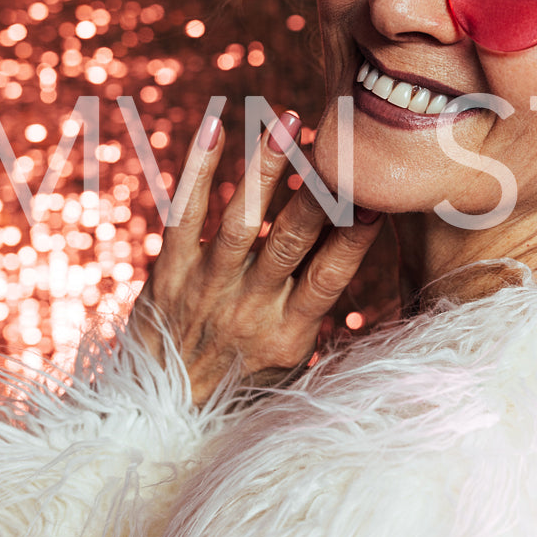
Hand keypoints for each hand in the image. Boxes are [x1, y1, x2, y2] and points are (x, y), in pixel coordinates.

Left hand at [133, 108, 382, 404]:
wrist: (159, 414)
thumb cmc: (240, 383)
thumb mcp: (291, 365)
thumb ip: (319, 312)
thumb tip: (363, 258)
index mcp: (287, 333)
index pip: (328, 279)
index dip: (352, 241)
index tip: (378, 203)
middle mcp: (247, 308)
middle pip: (287, 242)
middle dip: (316, 192)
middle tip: (341, 149)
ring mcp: (205, 287)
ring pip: (239, 220)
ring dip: (264, 168)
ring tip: (285, 123)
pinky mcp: (168, 271)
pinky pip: (184, 213)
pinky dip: (200, 169)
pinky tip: (216, 126)